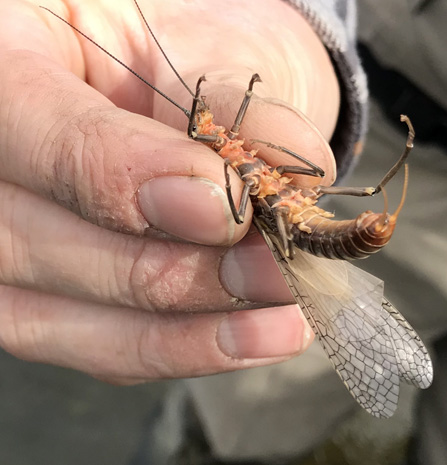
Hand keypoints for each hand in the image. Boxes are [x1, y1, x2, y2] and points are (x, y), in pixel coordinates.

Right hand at [0, 0, 339, 383]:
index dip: (122, 176)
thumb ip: (235, 112)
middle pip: (33, 239)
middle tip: (276, 268)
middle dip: (170, 269)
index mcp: (8, 57)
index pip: (30, 126)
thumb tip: (276, 179)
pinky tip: (260, 337)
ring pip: (61, 315)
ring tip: (285, 316)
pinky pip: (99, 348)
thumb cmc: (196, 55)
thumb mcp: (217, 50)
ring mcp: (4, 243)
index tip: (225, 205)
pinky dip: (185, 349)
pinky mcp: (45, 302)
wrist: (201, 86)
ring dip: (187, 324)